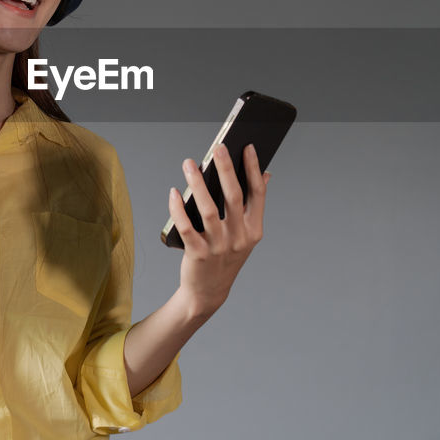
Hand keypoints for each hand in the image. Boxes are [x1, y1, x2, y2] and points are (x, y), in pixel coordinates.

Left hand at [167, 142, 270, 316]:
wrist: (208, 292)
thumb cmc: (225, 257)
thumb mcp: (245, 235)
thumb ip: (253, 207)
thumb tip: (265, 175)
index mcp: (253, 230)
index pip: (256, 194)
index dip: (253, 169)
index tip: (248, 147)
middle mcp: (239, 238)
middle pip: (233, 197)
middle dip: (226, 170)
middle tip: (218, 148)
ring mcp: (219, 247)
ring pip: (208, 209)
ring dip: (198, 184)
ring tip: (189, 165)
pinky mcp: (198, 254)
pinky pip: (186, 226)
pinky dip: (178, 208)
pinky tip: (174, 192)